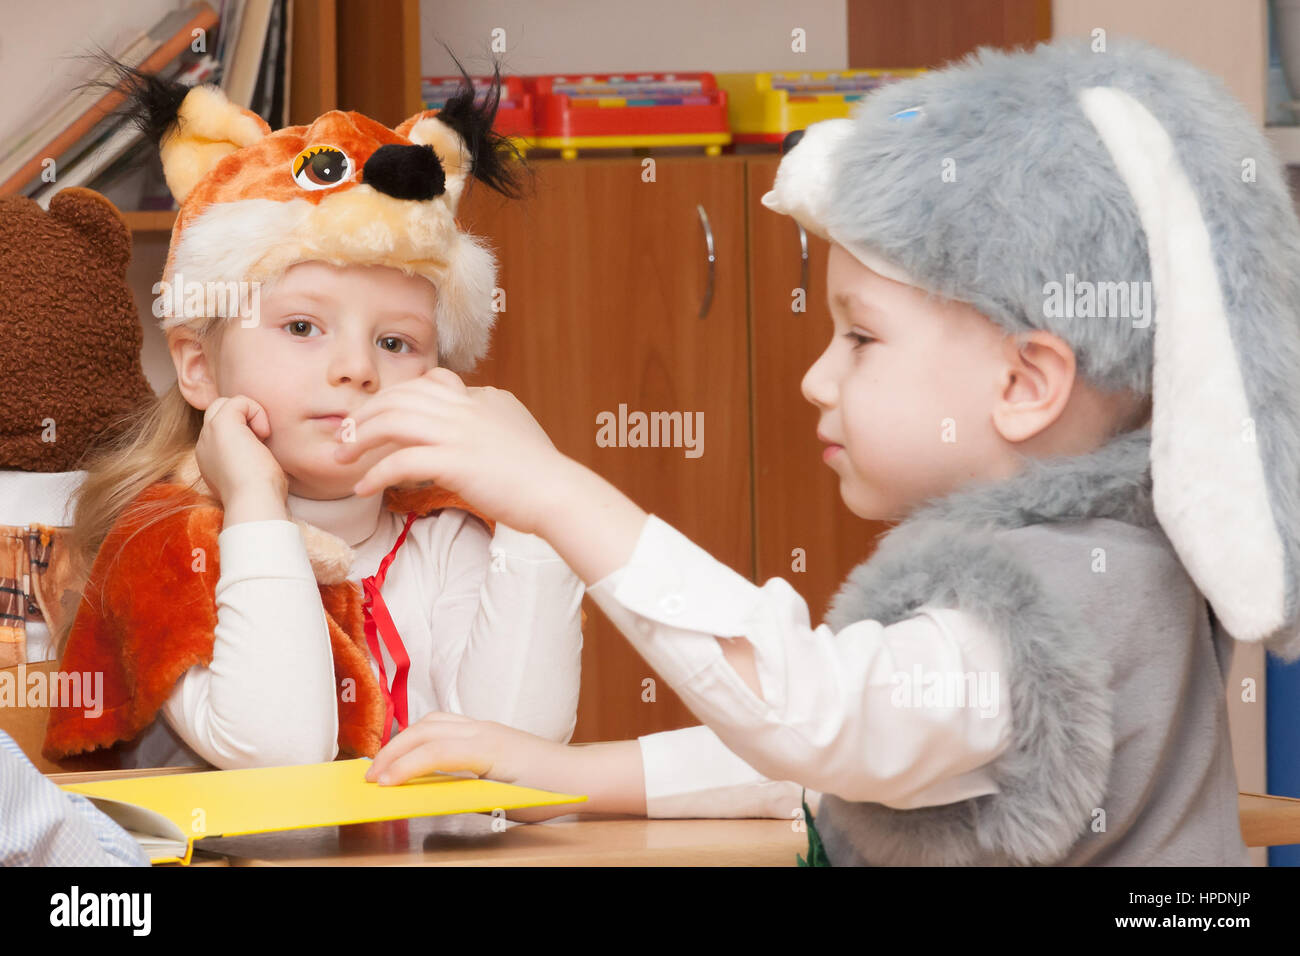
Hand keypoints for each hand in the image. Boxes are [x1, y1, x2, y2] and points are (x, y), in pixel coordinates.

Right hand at [195, 395, 286, 504]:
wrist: (256, 502)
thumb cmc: (263, 497)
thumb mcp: (255, 476)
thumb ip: (252, 460)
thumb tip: (264, 451)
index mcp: (210, 460)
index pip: (221, 432)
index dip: (243, 432)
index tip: (259, 452)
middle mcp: (204, 446)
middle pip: (218, 413)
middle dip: (242, 419)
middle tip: (261, 440)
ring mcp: (209, 434)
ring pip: (225, 404)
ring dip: (249, 414)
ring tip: (262, 437)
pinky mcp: (221, 425)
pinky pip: (239, 400)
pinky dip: (257, 411)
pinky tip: (263, 434)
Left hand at [334, 367, 565, 534]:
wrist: (559, 492)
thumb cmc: (541, 472)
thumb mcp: (515, 428)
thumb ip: (489, 416)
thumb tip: (471, 412)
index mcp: (481, 398)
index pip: (428, 382)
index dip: (396, 397)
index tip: (377, 416)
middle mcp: (466, 407)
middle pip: (399, 397)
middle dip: (365, 415)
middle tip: (344, 435)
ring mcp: (459, 432)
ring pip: (392, 421)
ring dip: (359, 439)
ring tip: (341, 457)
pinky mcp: (454, 461)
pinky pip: (400, 462)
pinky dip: (375, 474)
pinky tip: (363, 489)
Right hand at [364, 712, 580, 821]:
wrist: (575, 774)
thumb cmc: (543, 792)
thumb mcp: (502, 804)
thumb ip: (463, 795)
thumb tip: (427, 794)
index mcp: (488, 748)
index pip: (434, 752)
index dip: (403, 768)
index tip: (381, 786)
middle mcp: (482, 730)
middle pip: (425, 730)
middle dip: (392, 751)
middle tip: (370, 777)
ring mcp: (483, 725)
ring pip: (432, 720)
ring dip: (403, 738)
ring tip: (383, 763)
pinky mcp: (483, 728)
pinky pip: (444, 722)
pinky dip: (420, 734)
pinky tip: (410, 751)